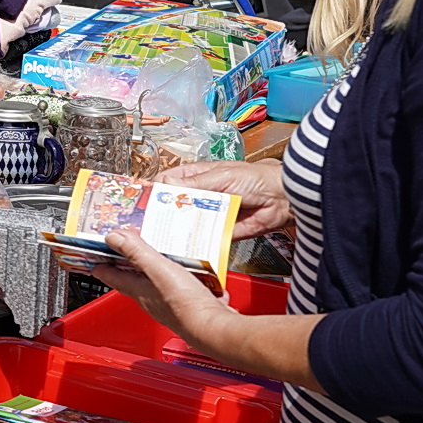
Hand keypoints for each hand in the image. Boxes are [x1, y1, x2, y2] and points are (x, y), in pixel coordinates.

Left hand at [91, 229, 233, 343]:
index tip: (94, 260)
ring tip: (158, 254)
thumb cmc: (184, 304)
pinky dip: (183, 277)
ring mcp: (170, 303)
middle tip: (124, 250)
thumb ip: (136, 252)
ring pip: (157, 283)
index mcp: (139, 290)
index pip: (113, 277)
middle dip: (128, 265)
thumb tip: (114, 237)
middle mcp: (151, 299)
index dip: (102, 267)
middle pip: (133, 280)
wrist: (213, 328)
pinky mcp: (190, 305)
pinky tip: (192, 270)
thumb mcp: (157, 269)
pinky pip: (182, 287)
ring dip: (155, 269)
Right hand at [155, 160, 290, 238]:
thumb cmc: (254, 178)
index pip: (167, 184)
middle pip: (173, 207)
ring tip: (161, 237)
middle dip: (161, 214)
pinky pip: (202, 238)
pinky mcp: (218, 232)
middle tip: (147, 224)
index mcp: (196, 178)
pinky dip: (194, 242)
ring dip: (176, 230)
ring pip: (185, 224)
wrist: (281, 199)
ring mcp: (208, 215)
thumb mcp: (219, 176)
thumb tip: (166, 186)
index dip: (154, 192)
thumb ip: (193, 183)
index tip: (141, 202)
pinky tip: (184, 245)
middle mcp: (200, 197)